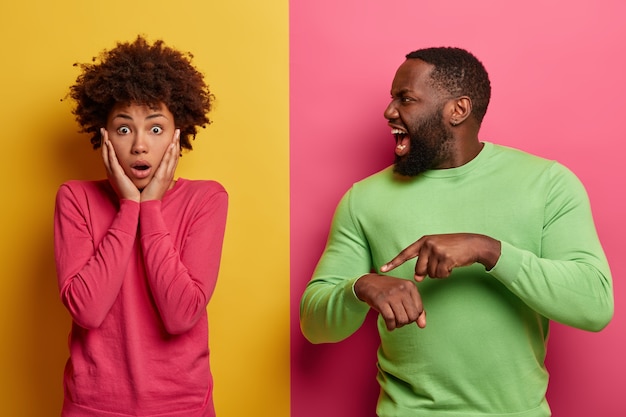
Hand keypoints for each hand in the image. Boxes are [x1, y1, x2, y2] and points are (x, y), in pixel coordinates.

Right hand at [101, 128, 139, 201]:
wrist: (134, 202)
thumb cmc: (135, 192)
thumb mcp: (132, 179)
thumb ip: (132, 172)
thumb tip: (139, 166)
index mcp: (116, 172)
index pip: (110, 156)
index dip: (108, 146)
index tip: (108, 136)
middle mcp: (112, 171)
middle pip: (105, 153)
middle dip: (104, 140)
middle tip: (103, 130)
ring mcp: (113, 172)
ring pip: (106, 154)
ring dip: (104, 142)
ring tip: (104, 132)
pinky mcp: (116, 174)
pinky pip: (111, 160)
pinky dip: (109, 151)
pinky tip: (108, 143)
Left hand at [140, 129, 179, 201]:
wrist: (147, 206)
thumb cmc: (147, 195)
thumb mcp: (150, 182)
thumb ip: (151, 175)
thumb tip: (149, 169)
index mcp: (165, 174)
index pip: (171, 158)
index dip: (174, 147)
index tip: (174, 137)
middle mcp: (168, 173)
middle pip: (175, 155)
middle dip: (177, 142)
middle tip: (178, 131)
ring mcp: (167, 175)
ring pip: (173, 156)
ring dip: (175, 144)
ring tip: (176, 133)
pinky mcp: (163, 177)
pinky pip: (167, 162)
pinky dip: (170, 153)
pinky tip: (171, 144)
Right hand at [354, 273, 426, 329]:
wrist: (369, 283)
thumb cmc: (389, 291)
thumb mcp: (404, 295)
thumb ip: (416, 309)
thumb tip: (422, 325)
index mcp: (410, 286)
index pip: (419, 310)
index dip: (413, 317)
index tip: (405, 315)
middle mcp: (402, 289)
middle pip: (412, 316)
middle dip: (406, 322)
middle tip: (399, 320)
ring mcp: (391, 295)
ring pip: (402, 319)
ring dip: (398, 325)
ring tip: (394, 322)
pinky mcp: (381, 301)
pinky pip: (390, 319)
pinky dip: (391, 326)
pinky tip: (389, 326)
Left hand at [380, 233, 500, 280]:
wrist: (474, 244)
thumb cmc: (455, 248)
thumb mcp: (437, 251)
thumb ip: (425, 262)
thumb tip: (417, 278)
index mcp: (423, 241)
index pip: (405, 254)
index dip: (393, 262)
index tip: (382, 269)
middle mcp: (427, 244)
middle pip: (420, 270)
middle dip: (429, 272)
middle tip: (442, 263)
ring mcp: (436, 250)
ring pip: (431, 274)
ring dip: (440, 273)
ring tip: (449, 261)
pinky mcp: (446, 258)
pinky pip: (441, 275)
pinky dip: (447, 274)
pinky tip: (453, 264)